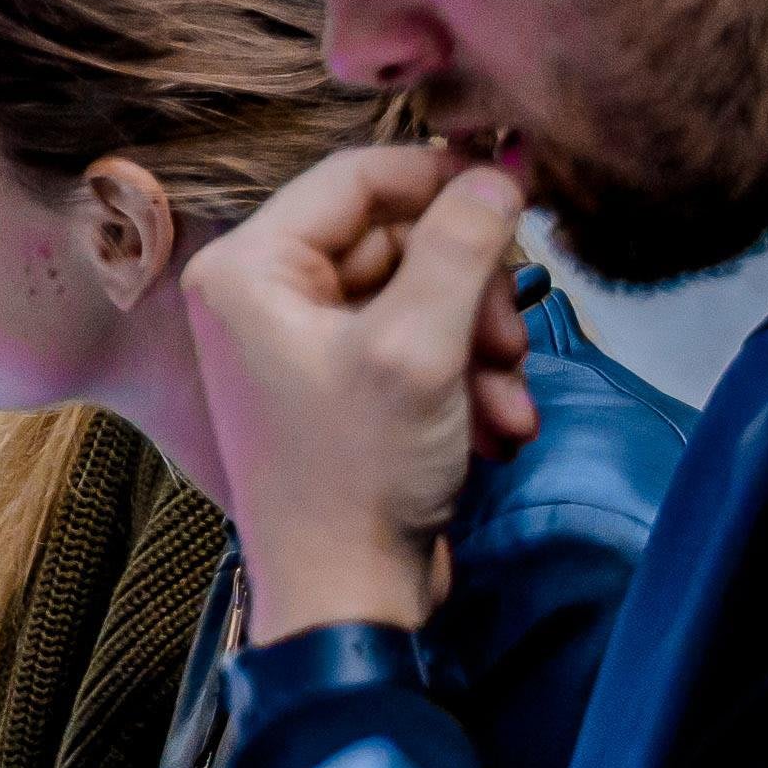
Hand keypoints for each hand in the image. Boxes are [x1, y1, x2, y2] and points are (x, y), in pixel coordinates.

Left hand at [182, 142, 538, 643]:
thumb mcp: (419, 348)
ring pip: (419, 296)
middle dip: (468, 291)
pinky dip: (463, 379)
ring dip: (478, 344)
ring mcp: (298, 342)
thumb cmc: (358, 474)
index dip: (443, 181)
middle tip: (507, 340)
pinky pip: (415, 347)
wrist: (346, 598)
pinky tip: (494, 428)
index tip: (518, 196)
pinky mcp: (339, 386)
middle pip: (397, 239)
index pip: (357, 177)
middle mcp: (261, 295)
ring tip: (502, 399)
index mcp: (249, 268)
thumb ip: (462, 247)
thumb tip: (498, 169)